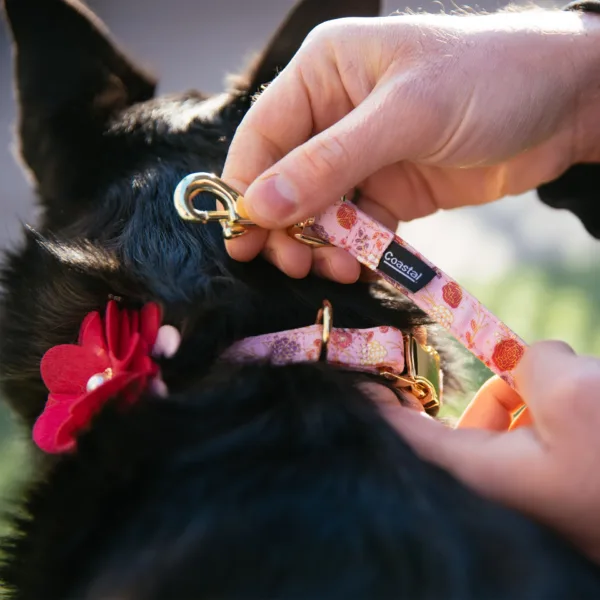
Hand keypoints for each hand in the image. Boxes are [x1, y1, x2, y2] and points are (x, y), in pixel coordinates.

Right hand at [223, 9, 599, 281]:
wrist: (567, 105)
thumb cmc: (490, 79)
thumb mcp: (406, 114)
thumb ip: (331, 162)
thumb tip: (261, 204)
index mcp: (324, 73)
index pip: (263, 137)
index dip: (247, 189)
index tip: (244, 239)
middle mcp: (334, 114)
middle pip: (284, 181)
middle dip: (285, 226)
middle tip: (293, 264)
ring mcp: (362, 156)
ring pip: (318, 211)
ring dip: (320, 245)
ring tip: (336, 268)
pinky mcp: (390, 189)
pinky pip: (357, 226)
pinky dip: (353, 249)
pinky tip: (358, 265)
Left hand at [381, 341, 599, 564]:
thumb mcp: (577, 394)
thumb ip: (535, 362)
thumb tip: (528, 358)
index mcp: (482, 471)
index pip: (407, 436)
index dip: (376, 406)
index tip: (353, 383)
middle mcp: (501, 480)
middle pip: (470, 420)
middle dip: (501, 387)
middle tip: (528, 372)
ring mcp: (538, 480)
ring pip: (515, 418)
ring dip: (538, 393)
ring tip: (579, 388)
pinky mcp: (569, 475)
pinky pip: (546, 428)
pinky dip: (559, 406)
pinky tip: (587, 395)